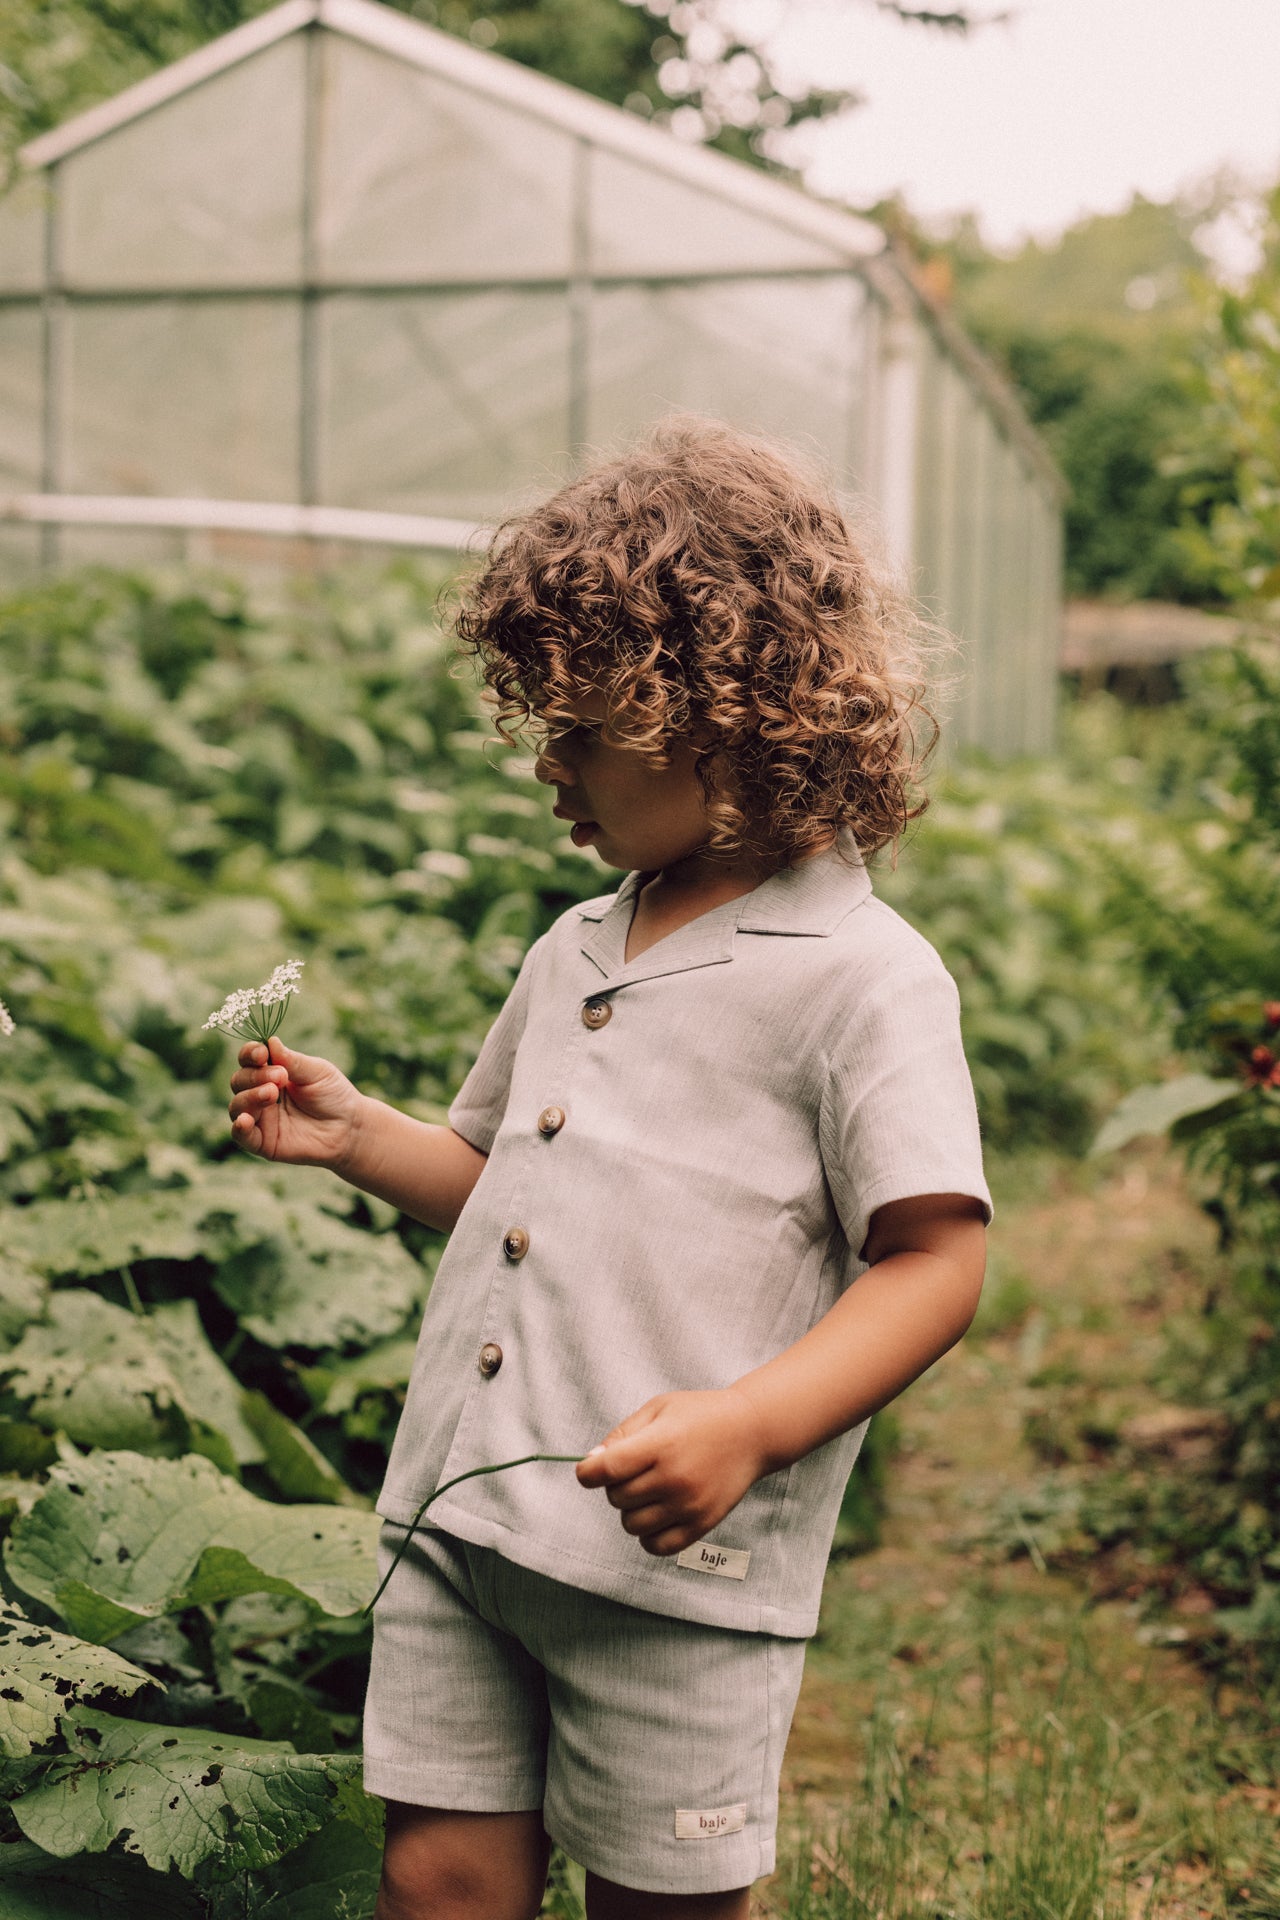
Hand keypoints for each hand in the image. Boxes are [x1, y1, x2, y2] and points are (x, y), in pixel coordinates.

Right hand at [227, 1036, 364, 1168]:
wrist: (350, 1128)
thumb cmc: (334, 1095)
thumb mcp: (317, 1072)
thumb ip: (292, 1060)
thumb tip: (270, 1041)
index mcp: (271, 1073)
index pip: (248, 1060)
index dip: (249, 1054)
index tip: (261, 1053)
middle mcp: (260, 1094)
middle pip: (239, 1080)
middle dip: (255, 1075)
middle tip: (281, 1076)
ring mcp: (260, 1119)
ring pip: (237, 1106)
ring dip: (250, 1096)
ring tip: (272, 1093)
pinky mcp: (263, 1142)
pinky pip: (241, 1136)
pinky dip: (239, 1127)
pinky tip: (244, 1120)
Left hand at [575, 1387, 769, 1555]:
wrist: (751, 1432)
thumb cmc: (701, 1415)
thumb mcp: (659, 1408)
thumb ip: (622, 1434)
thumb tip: (591, 1464)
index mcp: (662, 1443)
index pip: (607, 1470)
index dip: (587, 1473)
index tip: (588, 1471)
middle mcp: (675, 1478)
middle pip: (617, 1498)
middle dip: (615, 1485)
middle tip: (635, 1470)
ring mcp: (689, 1504)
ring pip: (632, 1525)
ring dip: (631, 1510)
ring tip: (648, 1490)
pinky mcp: (702, 1524)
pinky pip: (656, 1546)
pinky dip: (648, 1535)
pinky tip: (657, 1514)